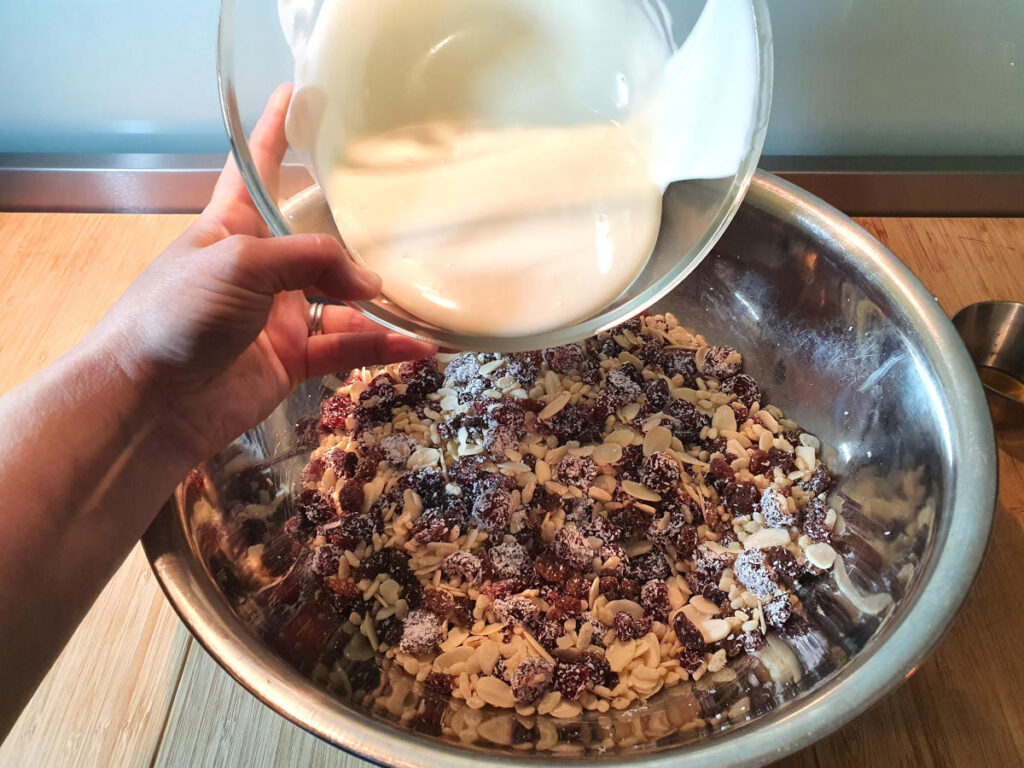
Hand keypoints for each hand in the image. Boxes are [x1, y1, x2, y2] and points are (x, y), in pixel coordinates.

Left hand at [96, 84, 436, 463]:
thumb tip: (370, 282)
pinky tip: (418, 347)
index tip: (300, 93)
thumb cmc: (179, 312)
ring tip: (425, 297)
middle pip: (317, 238)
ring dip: (380, 302)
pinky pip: (346, 348)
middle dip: (356, 230)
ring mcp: (278, 315)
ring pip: (341, 299)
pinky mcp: (292, 360)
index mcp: (233, 226)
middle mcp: (260, 267)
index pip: (257, 167)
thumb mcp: (240, 263)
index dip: (276, 130)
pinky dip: (380, 348)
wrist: (150, 401)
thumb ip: (309, 260)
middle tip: (408, 216)